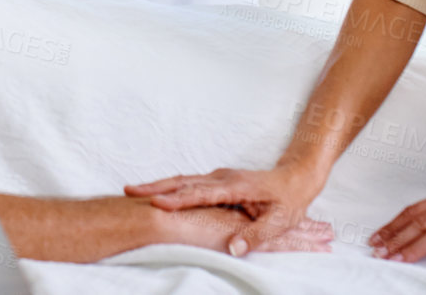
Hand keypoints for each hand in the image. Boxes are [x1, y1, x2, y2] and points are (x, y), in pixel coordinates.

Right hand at [126, 164, 324, 256]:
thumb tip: (233, 248)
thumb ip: (257, 235)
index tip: (155, 203)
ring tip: (132, 191)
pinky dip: (169, 187)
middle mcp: (222, 178)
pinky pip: (188, 183)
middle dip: (155, 187)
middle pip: (183, 182)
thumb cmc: (289, 202)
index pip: (200, 193)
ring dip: (158, 186)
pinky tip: (156, 193)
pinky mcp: (217, 181)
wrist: (296, 177)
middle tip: (129, 191)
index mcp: (234, 186)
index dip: (178, 199)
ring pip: (183, 180)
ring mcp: (218, 177)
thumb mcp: (280, 222)